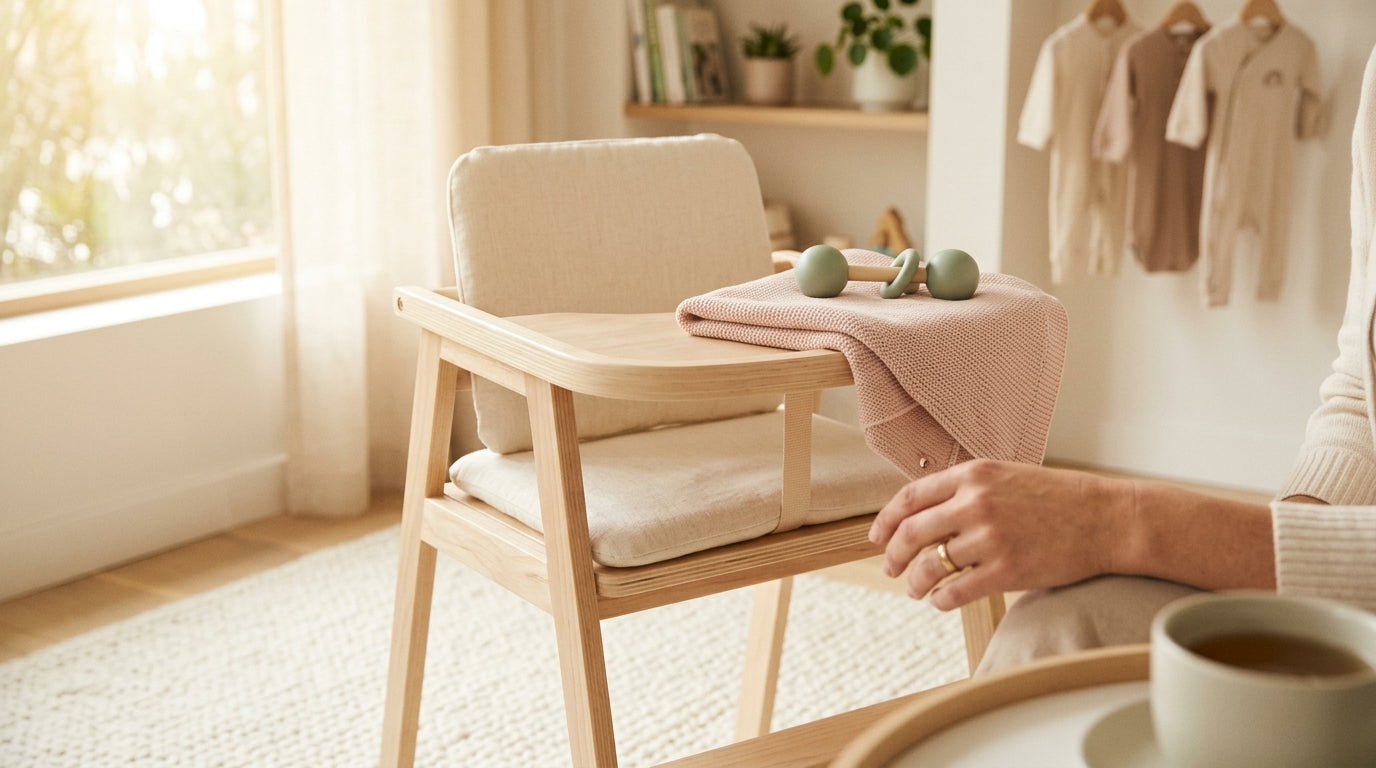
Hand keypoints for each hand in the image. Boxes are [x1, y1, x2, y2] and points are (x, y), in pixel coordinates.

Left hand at [867, 459, 1128, 609]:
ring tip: (915, 589)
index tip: (877, 537)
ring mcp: (990, 537)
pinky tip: (941, 600)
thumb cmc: (1058, 499)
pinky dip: (940, 599)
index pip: (910, 497)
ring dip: (916, 581)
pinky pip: (956, 590)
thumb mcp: (1006, 477)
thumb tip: (924, 513)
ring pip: (930, 565)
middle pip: (912, 532)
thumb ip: (967, 489)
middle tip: (889, 568)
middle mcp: (976, 503)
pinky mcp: (1007, 570)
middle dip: (893, 554)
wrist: (1107, 518)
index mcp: (973, 474)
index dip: (886, 520)